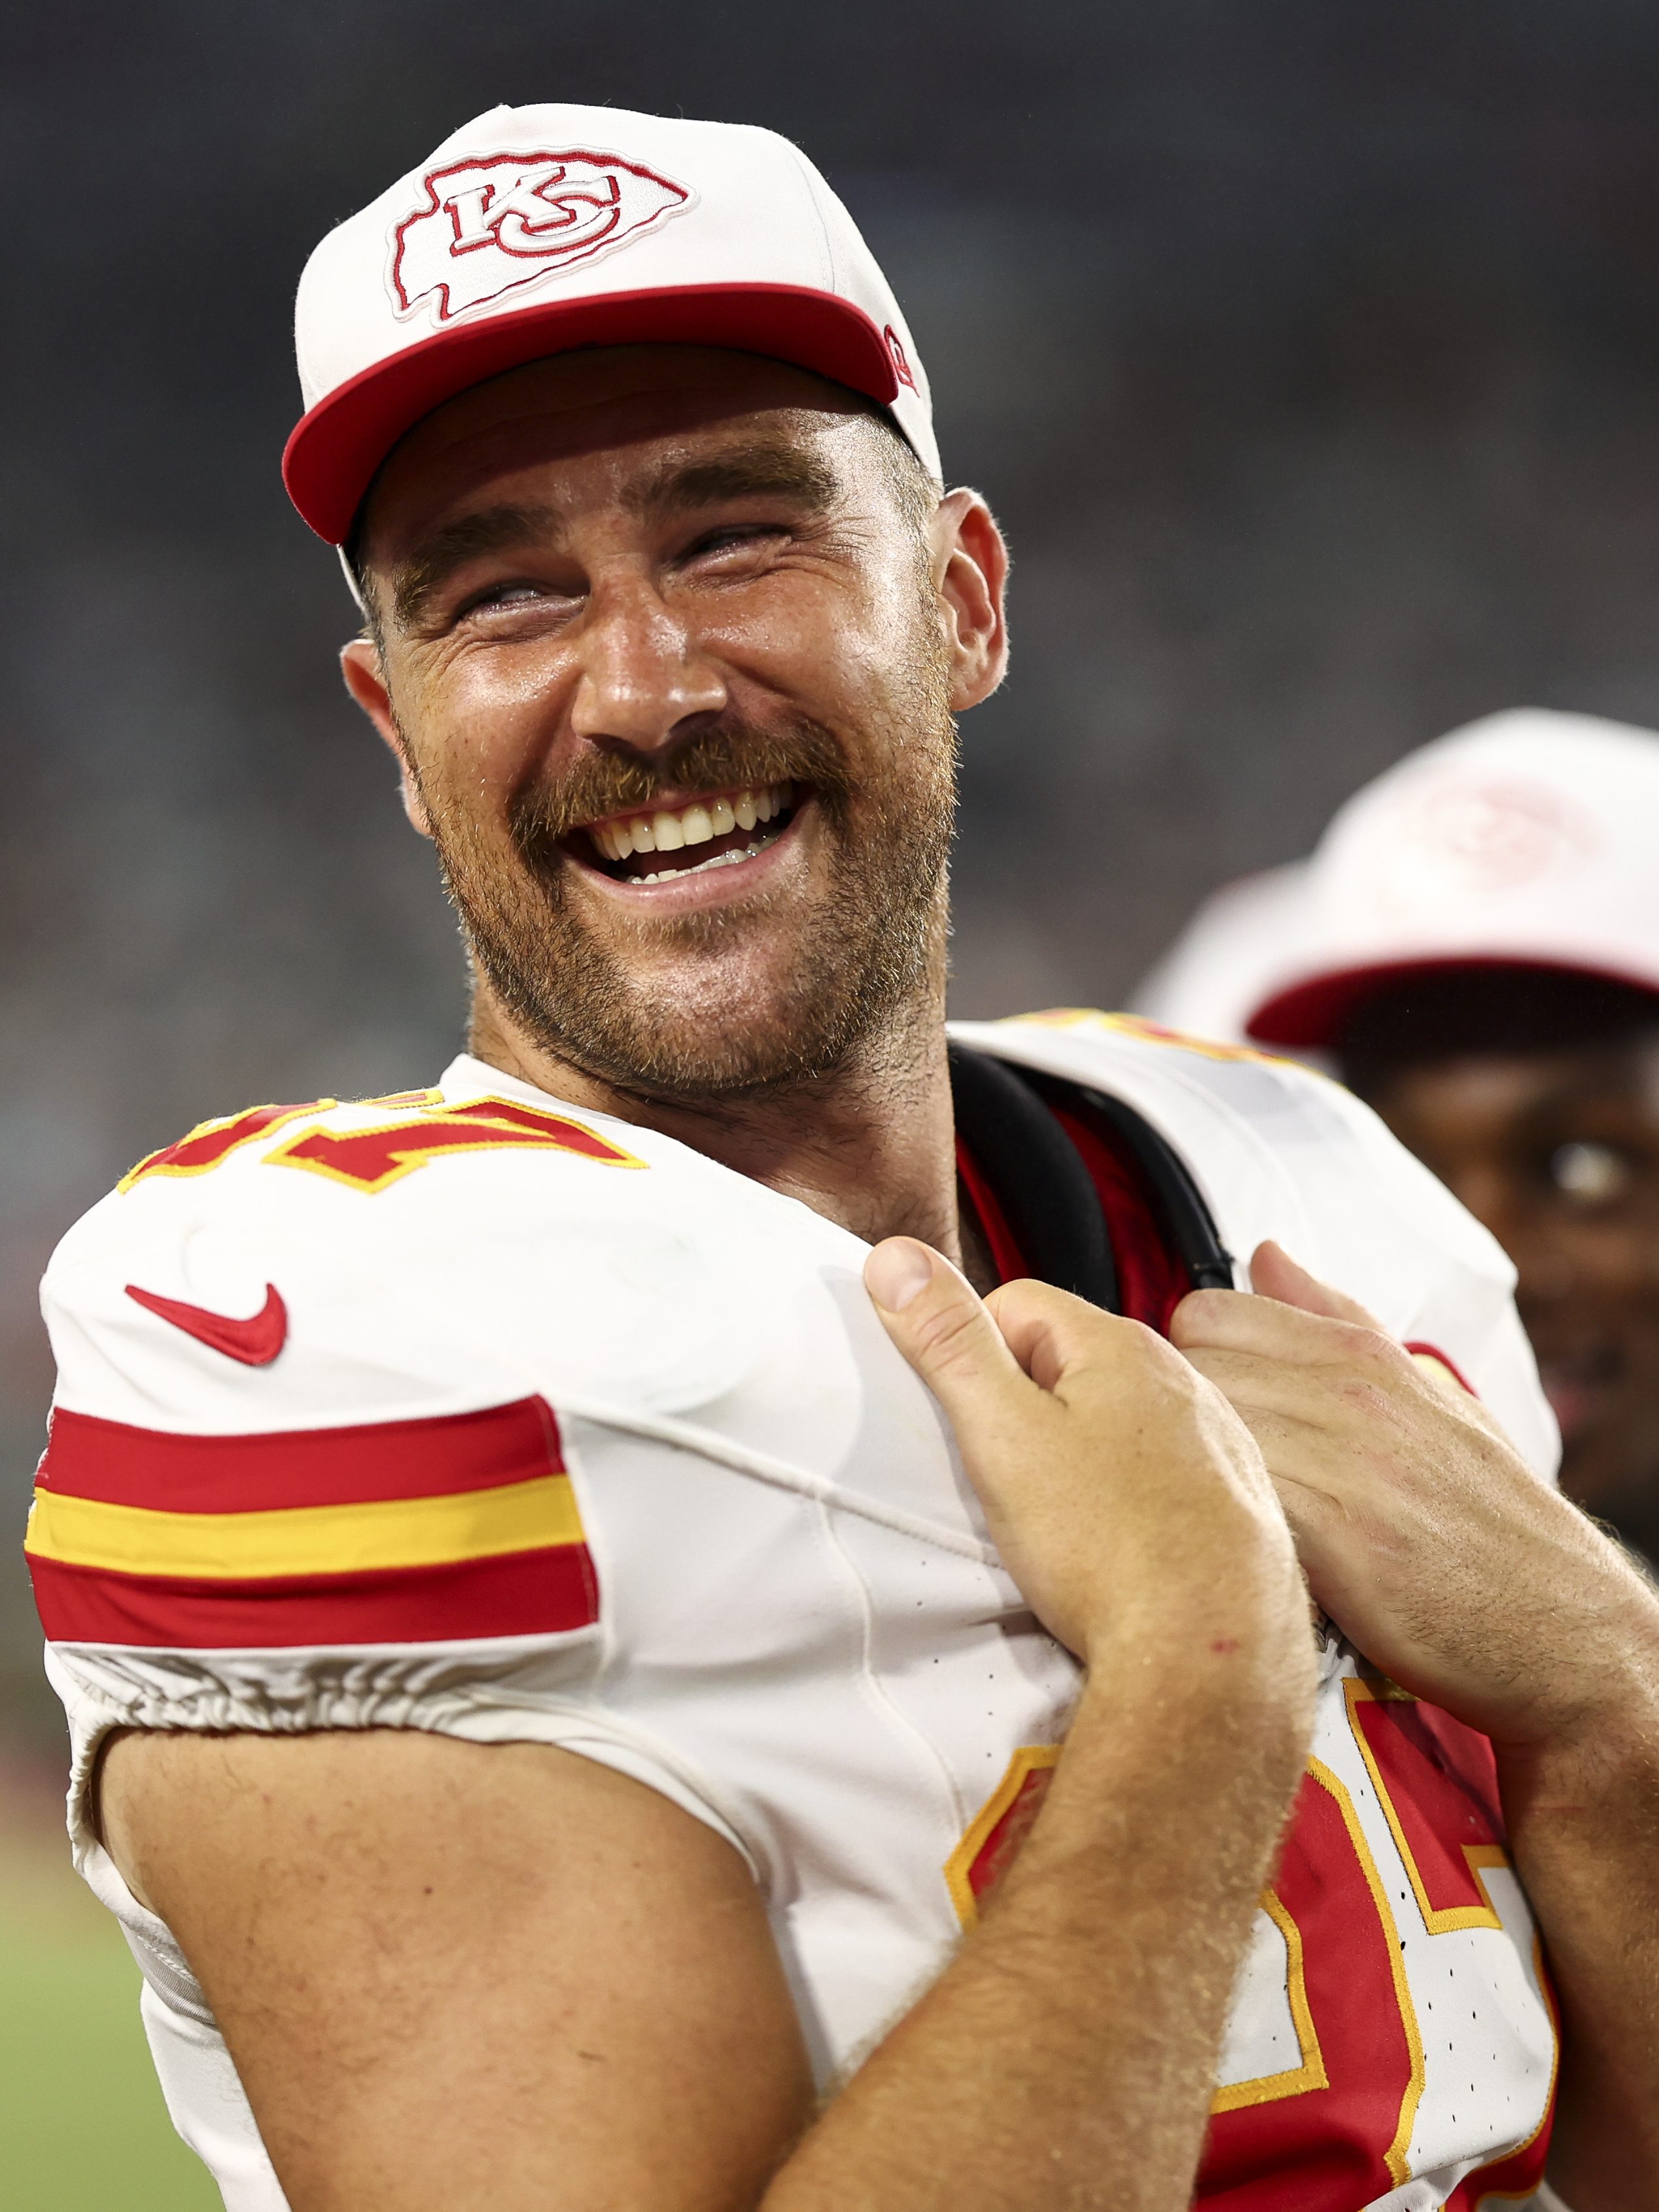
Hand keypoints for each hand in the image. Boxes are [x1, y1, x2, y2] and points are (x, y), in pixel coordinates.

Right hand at [864, 1238, 1314, 1704]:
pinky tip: (1112, 1548)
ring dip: (1077, 1456)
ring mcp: (1217, 1442)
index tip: (970, 1421)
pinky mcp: (1234, 1502)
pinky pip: (1158, 1475)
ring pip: (1116, 1422)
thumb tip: (898, 1258)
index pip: (1016, 1304)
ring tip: (1059, 1524)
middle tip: (1007, 1480)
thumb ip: (948, 1341)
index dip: (973, 1357)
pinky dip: (1128, 1501)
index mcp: (1122, 1347)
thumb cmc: (1114, 1549)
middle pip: (1068, 1362)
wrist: (1212, 1655)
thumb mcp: (1002, 1434)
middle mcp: (1182, 1381)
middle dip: (1025, 1410)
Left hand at [1171, 1241, 1658, 1751]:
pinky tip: (1239, 1544)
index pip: (1206, 1312)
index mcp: (1363, 1354)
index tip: (1207, 1406)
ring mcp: (1344, 1463)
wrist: (1556, 1629)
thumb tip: (1264, 1253)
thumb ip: (1334, 1319)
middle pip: (1189, 1368)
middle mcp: (1351, 1395)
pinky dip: (1220, 1519)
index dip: (1190, 1361)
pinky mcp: (1335, 1539)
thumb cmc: (1483, 1518)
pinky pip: (1232, 1496)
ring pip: (1200, 1430)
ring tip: (1218, 1508)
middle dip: (1179, 1416)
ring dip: (1192, 1470)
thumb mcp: (1424, 1395)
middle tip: (1201, 1466)